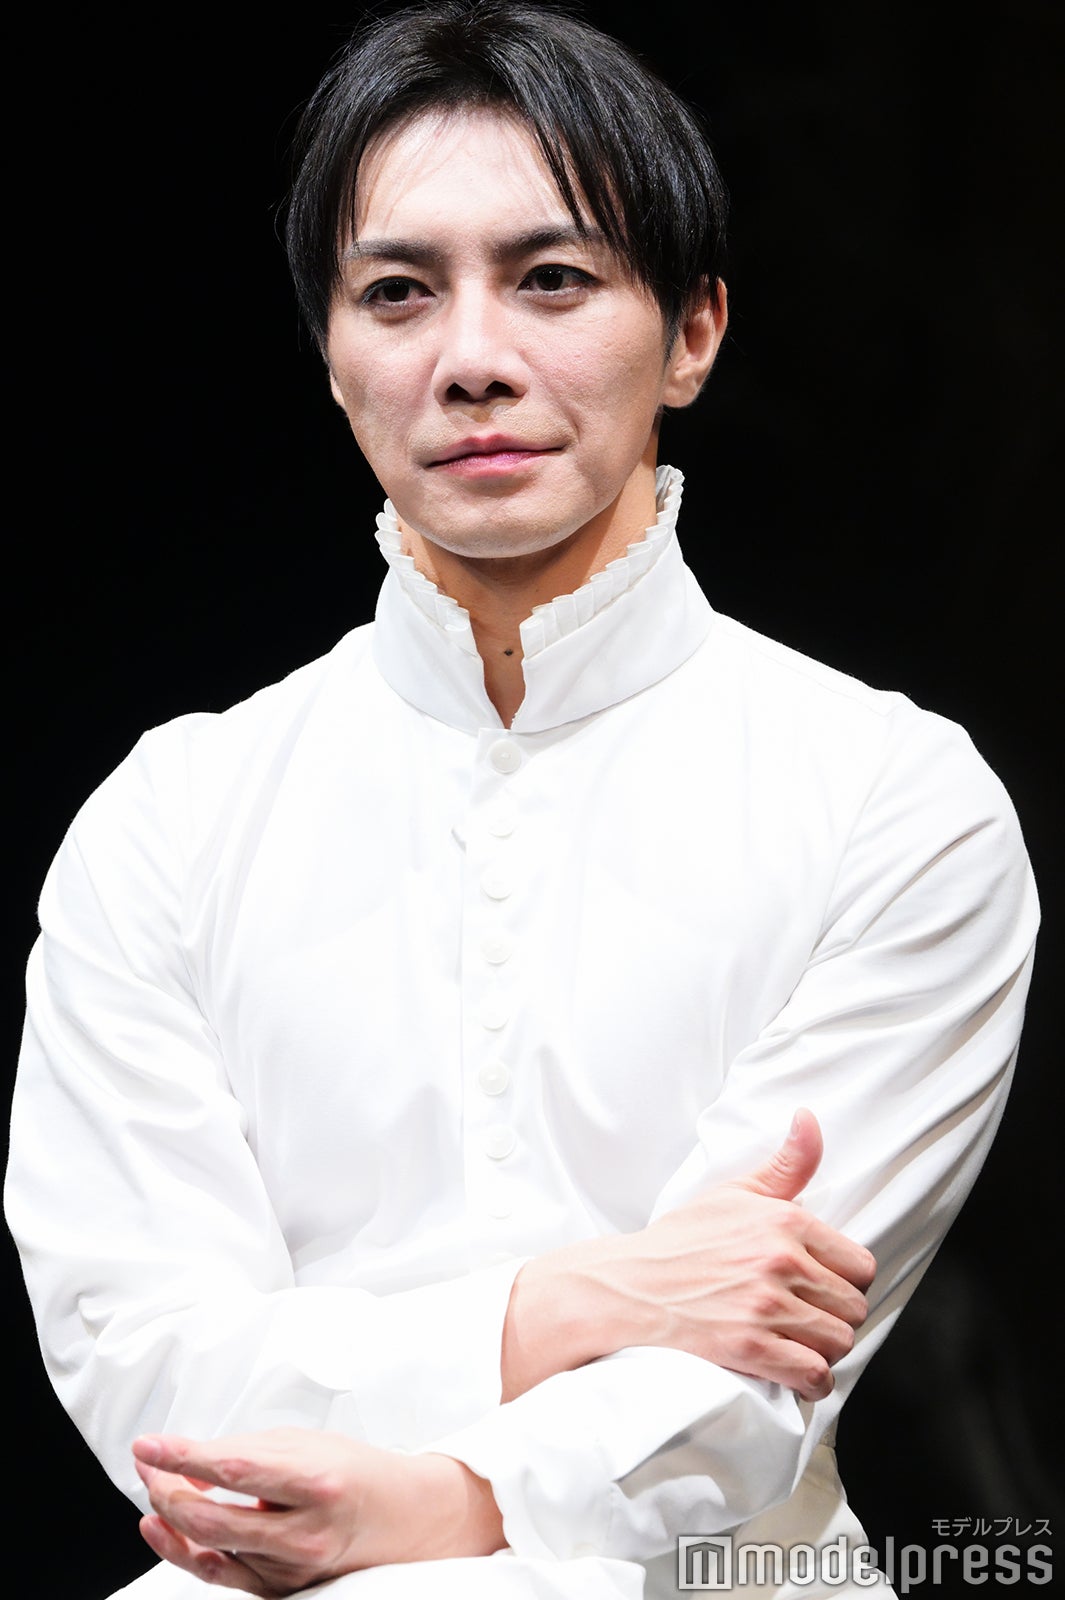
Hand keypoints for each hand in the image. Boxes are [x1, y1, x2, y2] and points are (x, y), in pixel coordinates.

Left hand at [132, 1428, 504, 1594]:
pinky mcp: (281, 1591)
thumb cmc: (352, 1472)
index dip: (182, 1457)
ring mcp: (291, 1570)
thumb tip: (188, 1462)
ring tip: (155, 1488)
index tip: (147, 1445)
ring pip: (209, 1549)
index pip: (233, 1470)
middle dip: (167, 1489)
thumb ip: (248, 1454)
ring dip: (170, 1516)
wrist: (400, 1520)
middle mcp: (304, 1535)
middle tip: (149, 1464)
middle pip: (211, 1519)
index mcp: (316, 1484)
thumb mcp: (306, 1444)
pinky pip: (219, 1574)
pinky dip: (184, 1551)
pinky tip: (162, 1528)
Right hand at [503, 1109, 874, 1401]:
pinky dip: (812, 1382)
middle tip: (809, 1320)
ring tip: (800, 1344)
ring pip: (838, 1343)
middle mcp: (780, 1260)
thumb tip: (809, 1118)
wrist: (627, 1287)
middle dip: (836, 1318)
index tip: (825, 1290)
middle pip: (853, 1307)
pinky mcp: (749, 1347)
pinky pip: (813, 1374)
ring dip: (824, 1351)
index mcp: (784, 1221)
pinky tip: (796, 1373)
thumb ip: (785, 1164)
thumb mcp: (733, 1193)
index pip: (860, 1265)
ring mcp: (765, 1305)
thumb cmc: (679, 1241)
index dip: (846, 1282)